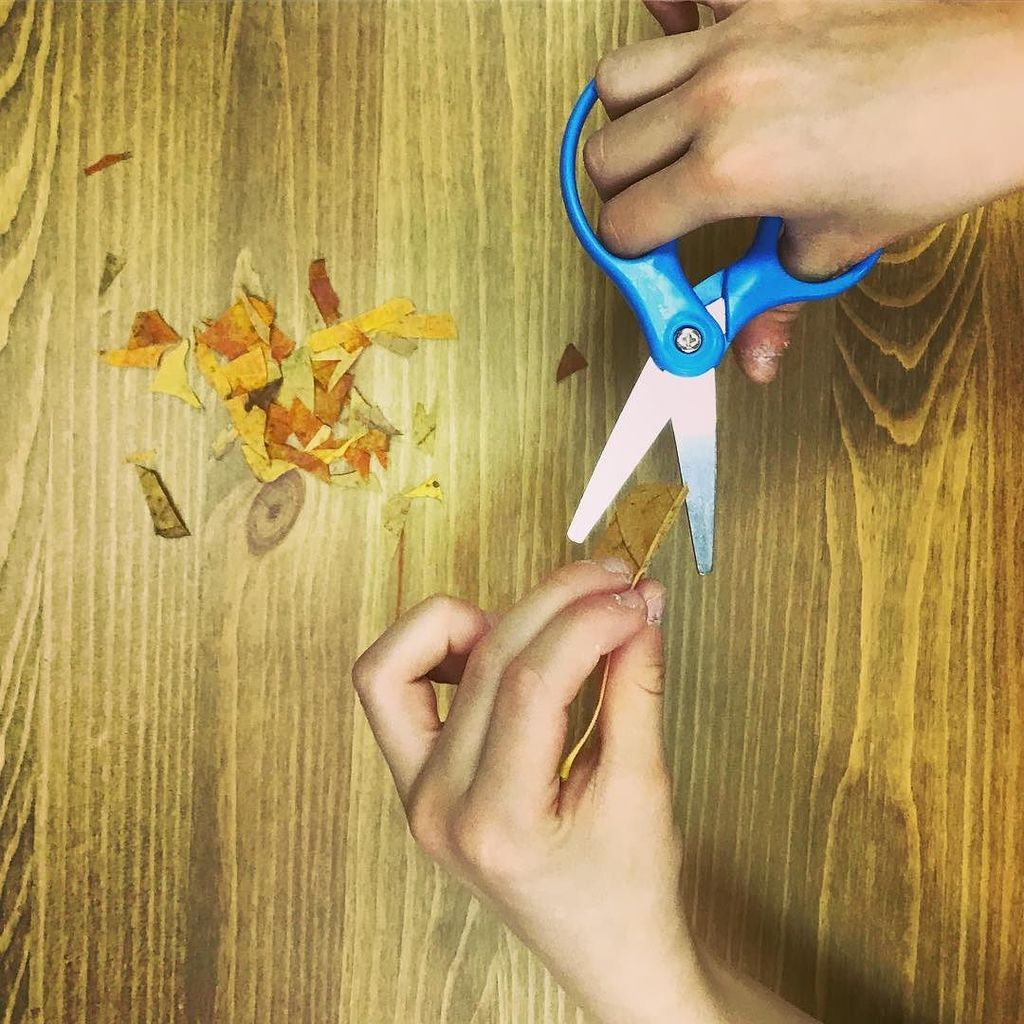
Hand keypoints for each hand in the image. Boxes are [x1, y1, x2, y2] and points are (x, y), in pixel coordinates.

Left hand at [352, 560, 723, 1023]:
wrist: (605, 950)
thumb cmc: (628, 889)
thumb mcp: (644, 787)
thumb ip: (636, 687)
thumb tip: (639, 604)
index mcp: (497, 825)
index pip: (533, 684)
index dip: (589, 622)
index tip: (636, 597)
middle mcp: (437, 807)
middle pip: (485, 661)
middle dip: (556, 604)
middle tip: (613, 584)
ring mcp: (415, 793)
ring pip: (404, 663)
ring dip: (474, 620)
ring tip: (547, 622)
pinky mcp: (415, 777)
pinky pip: (394, 685)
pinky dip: (439, 649)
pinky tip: (498, 646)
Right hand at [586, 0, 1023, 380]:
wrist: (1003, 78)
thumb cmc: (939, 151)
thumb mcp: (838, 249)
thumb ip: (771, 307)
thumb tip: (748, 353)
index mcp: (734, 168)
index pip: (623, 226)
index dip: (631, 257)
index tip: (650, 262)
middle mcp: (721, 95)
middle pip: (602, 155)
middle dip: (619, 198)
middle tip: (655, 211)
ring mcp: (739, 36)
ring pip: (616, 77)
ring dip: (627, 118)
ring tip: (664, 140)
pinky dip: (669, 17)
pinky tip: (683, 46)